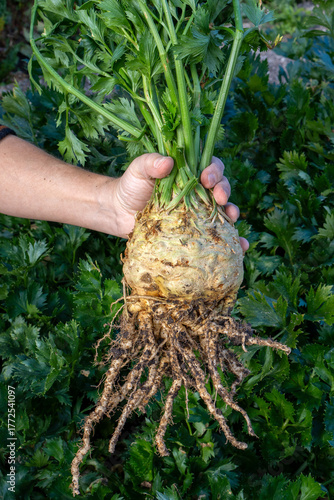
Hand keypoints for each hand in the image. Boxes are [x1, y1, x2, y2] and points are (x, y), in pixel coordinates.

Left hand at [111, 153, 248, 250]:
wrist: (120, 213)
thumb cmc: (130, 186)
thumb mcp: (139, 170)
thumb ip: (150, 163)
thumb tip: (168, 162)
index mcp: (189, 171)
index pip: (210, 166)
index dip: (214, 170)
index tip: (205, 178)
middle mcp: (198, 190)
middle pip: (221, 186)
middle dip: (225, 190)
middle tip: (219, 198)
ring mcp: (198, 211)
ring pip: (223, 210)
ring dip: (232, 213)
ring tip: (232, 219)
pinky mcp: (195, 231)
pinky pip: (217, 235)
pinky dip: (232, 241)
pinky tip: (240, 247)